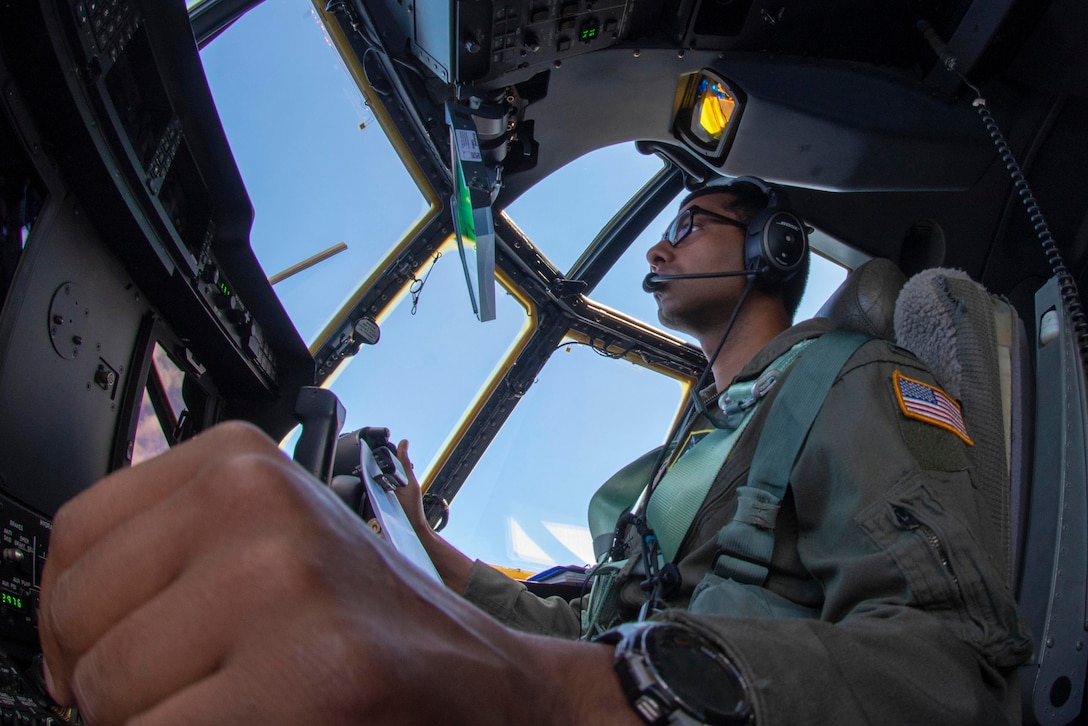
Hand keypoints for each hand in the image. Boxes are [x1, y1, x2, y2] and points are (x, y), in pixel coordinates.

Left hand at [39, 421, 634, 723]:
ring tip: (247, 705)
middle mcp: (260, 505)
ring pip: (110, 699)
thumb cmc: (372, 631)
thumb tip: (59, 630)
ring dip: (161, 723)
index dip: (78, 623)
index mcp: (242, 463)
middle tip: (206, 690)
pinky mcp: (311, 674)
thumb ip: (170, 561)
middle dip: (120, 687)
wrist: (488, 688)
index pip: (77, 540)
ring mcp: (285, 584)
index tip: (115, 653)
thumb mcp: (267, 553)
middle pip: (83, 625)